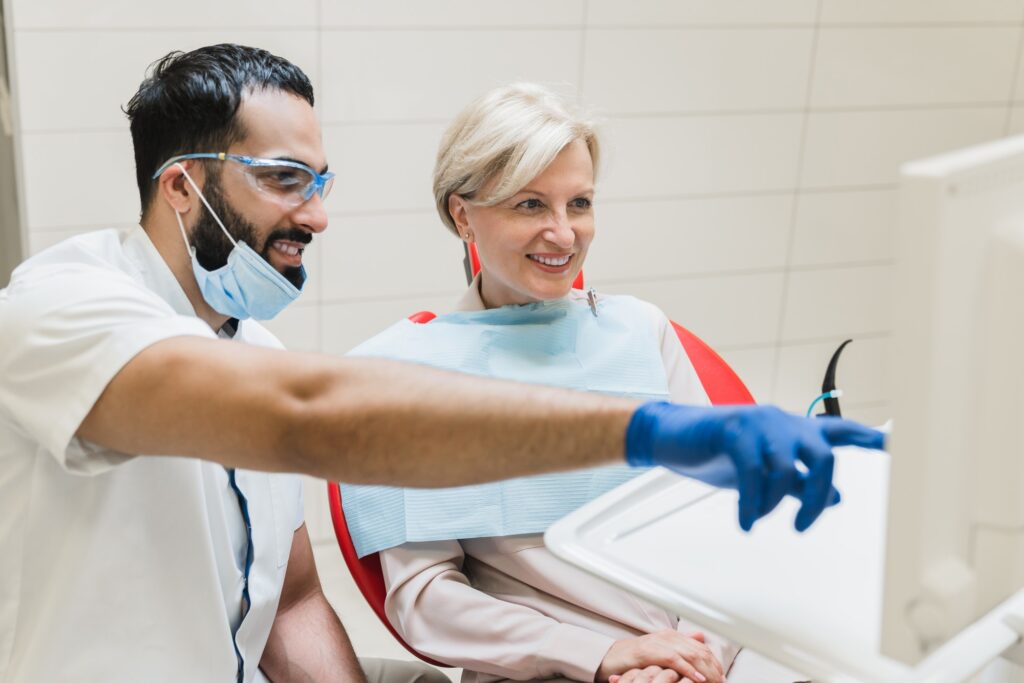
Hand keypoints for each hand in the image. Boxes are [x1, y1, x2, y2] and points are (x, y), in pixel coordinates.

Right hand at [596, 630, 723, 682]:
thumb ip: (681, 645)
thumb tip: (701, 637)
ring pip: (690, 654)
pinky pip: (674, 660)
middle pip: (699, 650)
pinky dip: (688, 670)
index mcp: (672, 636)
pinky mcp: (648, 652)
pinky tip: (698, 680)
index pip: (701, 647)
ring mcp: (658, 642)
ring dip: (705, 670)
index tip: (722, 675)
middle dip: (713, 667)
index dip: (714, 662)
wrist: (610, 658)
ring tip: (715, 681)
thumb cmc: (635, 658)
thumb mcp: (660, 651)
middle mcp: (667, 636)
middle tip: (721, 681)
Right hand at [625, 402, 885, 530]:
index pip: (839, 432)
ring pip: (786, 468)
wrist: (673, 435)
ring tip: (759, 519)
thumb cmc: (719, 450)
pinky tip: (746, 520)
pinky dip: (752, 504)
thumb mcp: (763, 470)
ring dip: (775, 503)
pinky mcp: (733, 431)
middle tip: (802, 525)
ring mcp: (758, 423)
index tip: (896, 448)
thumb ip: (798, 481)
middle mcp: (782, 421)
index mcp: (793, 429)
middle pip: (822, 455)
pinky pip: (753, 473)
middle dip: (816, 495)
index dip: (870, 440)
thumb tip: (834, 497)